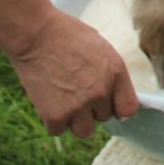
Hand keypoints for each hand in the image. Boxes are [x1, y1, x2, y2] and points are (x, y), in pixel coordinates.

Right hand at [4, 6, 139, 137]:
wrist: (35, 33)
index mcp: (115, 72)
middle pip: (104, 117)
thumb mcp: (99, 46)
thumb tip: (115, 94)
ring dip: (75, 120)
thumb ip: (110, 72)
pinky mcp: (55, 115)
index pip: (128, 108)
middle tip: (74, 88)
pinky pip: (59, 130)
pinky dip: (53, 120)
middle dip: (91, 107)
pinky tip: (48, 100)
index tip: (108, 105)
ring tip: (63, 99)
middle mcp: (101, 92)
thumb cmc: (66, 34)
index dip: (118, 107)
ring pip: (84, 130)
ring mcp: (78, 105)